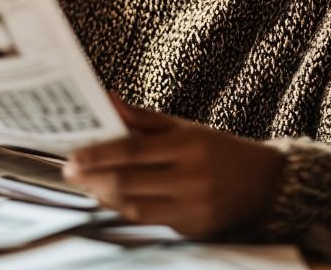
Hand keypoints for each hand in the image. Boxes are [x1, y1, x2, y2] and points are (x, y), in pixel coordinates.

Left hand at [63, 98, 283, 236]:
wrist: (262, 184)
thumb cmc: (216, 149)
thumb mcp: (183, 127)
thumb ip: (143, 119)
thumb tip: (108, 100)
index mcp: (187, 146)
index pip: (132, 151)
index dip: (98, 155)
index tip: (72, 156)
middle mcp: (190, 178)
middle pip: (129, 182)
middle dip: (93, 178)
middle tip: (68, 172)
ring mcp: (192, 208)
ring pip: (135, 207)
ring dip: (104, 196)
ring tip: (85, 184)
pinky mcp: (193, 230)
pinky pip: (149, 221)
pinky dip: (125, 210)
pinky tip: (110, 198)